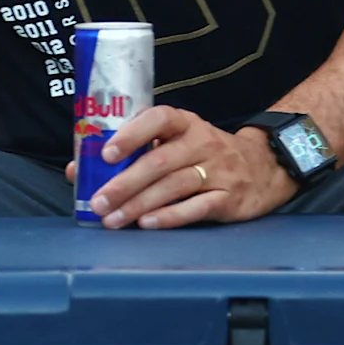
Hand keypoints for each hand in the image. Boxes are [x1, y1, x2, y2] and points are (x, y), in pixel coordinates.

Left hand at [71, 105, 296, 227]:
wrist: (264, 167)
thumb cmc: (204, 154)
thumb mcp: (175, 142)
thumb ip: (133, 152)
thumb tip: (79, 170)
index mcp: (184, 123)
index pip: (158, 119)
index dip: (131, 135)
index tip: (106, 154)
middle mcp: (202, 143)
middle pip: (160, 162)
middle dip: (125, 183)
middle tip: (99, 201)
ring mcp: (218, 171)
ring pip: (174, 187)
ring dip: (140, 205)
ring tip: (112, 219)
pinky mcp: (229, 198)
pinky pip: (197, 207)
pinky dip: (171, 217)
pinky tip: (148, 225)